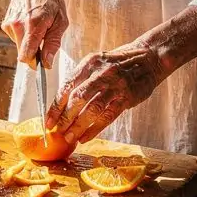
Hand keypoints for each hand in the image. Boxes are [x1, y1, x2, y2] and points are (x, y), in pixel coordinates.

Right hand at [1, 0, 68, 67]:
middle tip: (45, 36)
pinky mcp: (5, 24)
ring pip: (20, 47)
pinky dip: (24, 36)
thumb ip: (53, 43)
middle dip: (35, 52)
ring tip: (38, 25)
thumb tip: (46, 63)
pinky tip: (29, 22)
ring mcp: (9, 24)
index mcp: (33, 24)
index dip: (35, 64)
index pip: (26, 56)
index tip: (43, 64)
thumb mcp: (61, 20)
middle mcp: (17, 25)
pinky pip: (17, 39)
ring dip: (30, 42)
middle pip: (23, 55)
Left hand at [46, 44, 162, 146]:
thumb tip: (61, 105)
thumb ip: (81, 80)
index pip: (67, 86)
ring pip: (92, 109)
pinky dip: (94, 129)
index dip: (56, 106)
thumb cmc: (118, 64)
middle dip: (65, 118)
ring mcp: (115, 85)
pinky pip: (108, 116)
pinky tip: (85, 137)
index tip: (48, 121)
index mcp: (89, 64)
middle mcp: (101, 73)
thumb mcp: (97, 64)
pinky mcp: (127, 97)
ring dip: (78, 126)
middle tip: (57, 132)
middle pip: (78, 99)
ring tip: (69, 138)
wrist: (149, 59)